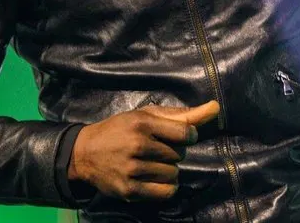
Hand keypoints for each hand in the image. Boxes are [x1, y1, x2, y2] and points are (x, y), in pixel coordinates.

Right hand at [68, 100, 219, 201]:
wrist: (84, 153)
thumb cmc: (120, 130)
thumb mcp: (146, 115)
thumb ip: (182, 114)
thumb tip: (216, 108)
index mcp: (142, 123)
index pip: (186, 133)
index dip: (188, 136)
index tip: (180, 137)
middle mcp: (137, 145)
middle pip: (179, 155)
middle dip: (172, 153)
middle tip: (154, 149)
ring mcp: (132, 169)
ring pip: (173, 174)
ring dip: (167, 170)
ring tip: (149, 163)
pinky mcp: (129, 190)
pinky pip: (166, 192)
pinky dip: (166, 187)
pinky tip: (154, 178)